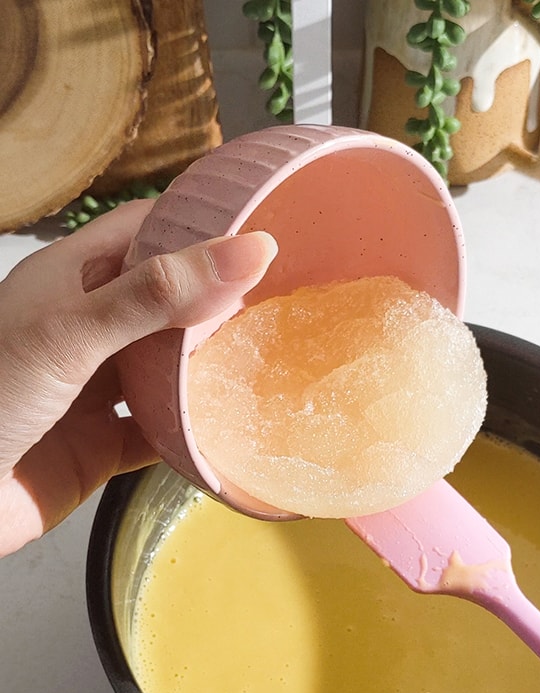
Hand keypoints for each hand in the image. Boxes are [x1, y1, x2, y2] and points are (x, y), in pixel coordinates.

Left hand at [0, 200, 275, 555]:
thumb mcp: (73, 333)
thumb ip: (159, 295)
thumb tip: (256, 249)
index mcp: (69, 280)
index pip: (147, 230)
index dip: (204, 223)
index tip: (269, 224)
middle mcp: (87, 327)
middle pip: (169, 299)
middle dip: (224, 296)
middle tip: (294, 293)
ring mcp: (96, 388)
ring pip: (172, 366)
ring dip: (218, 365)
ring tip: (283, 352)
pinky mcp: (105, 446)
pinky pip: (167, 433)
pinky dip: (201, 432)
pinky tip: (242, 426)